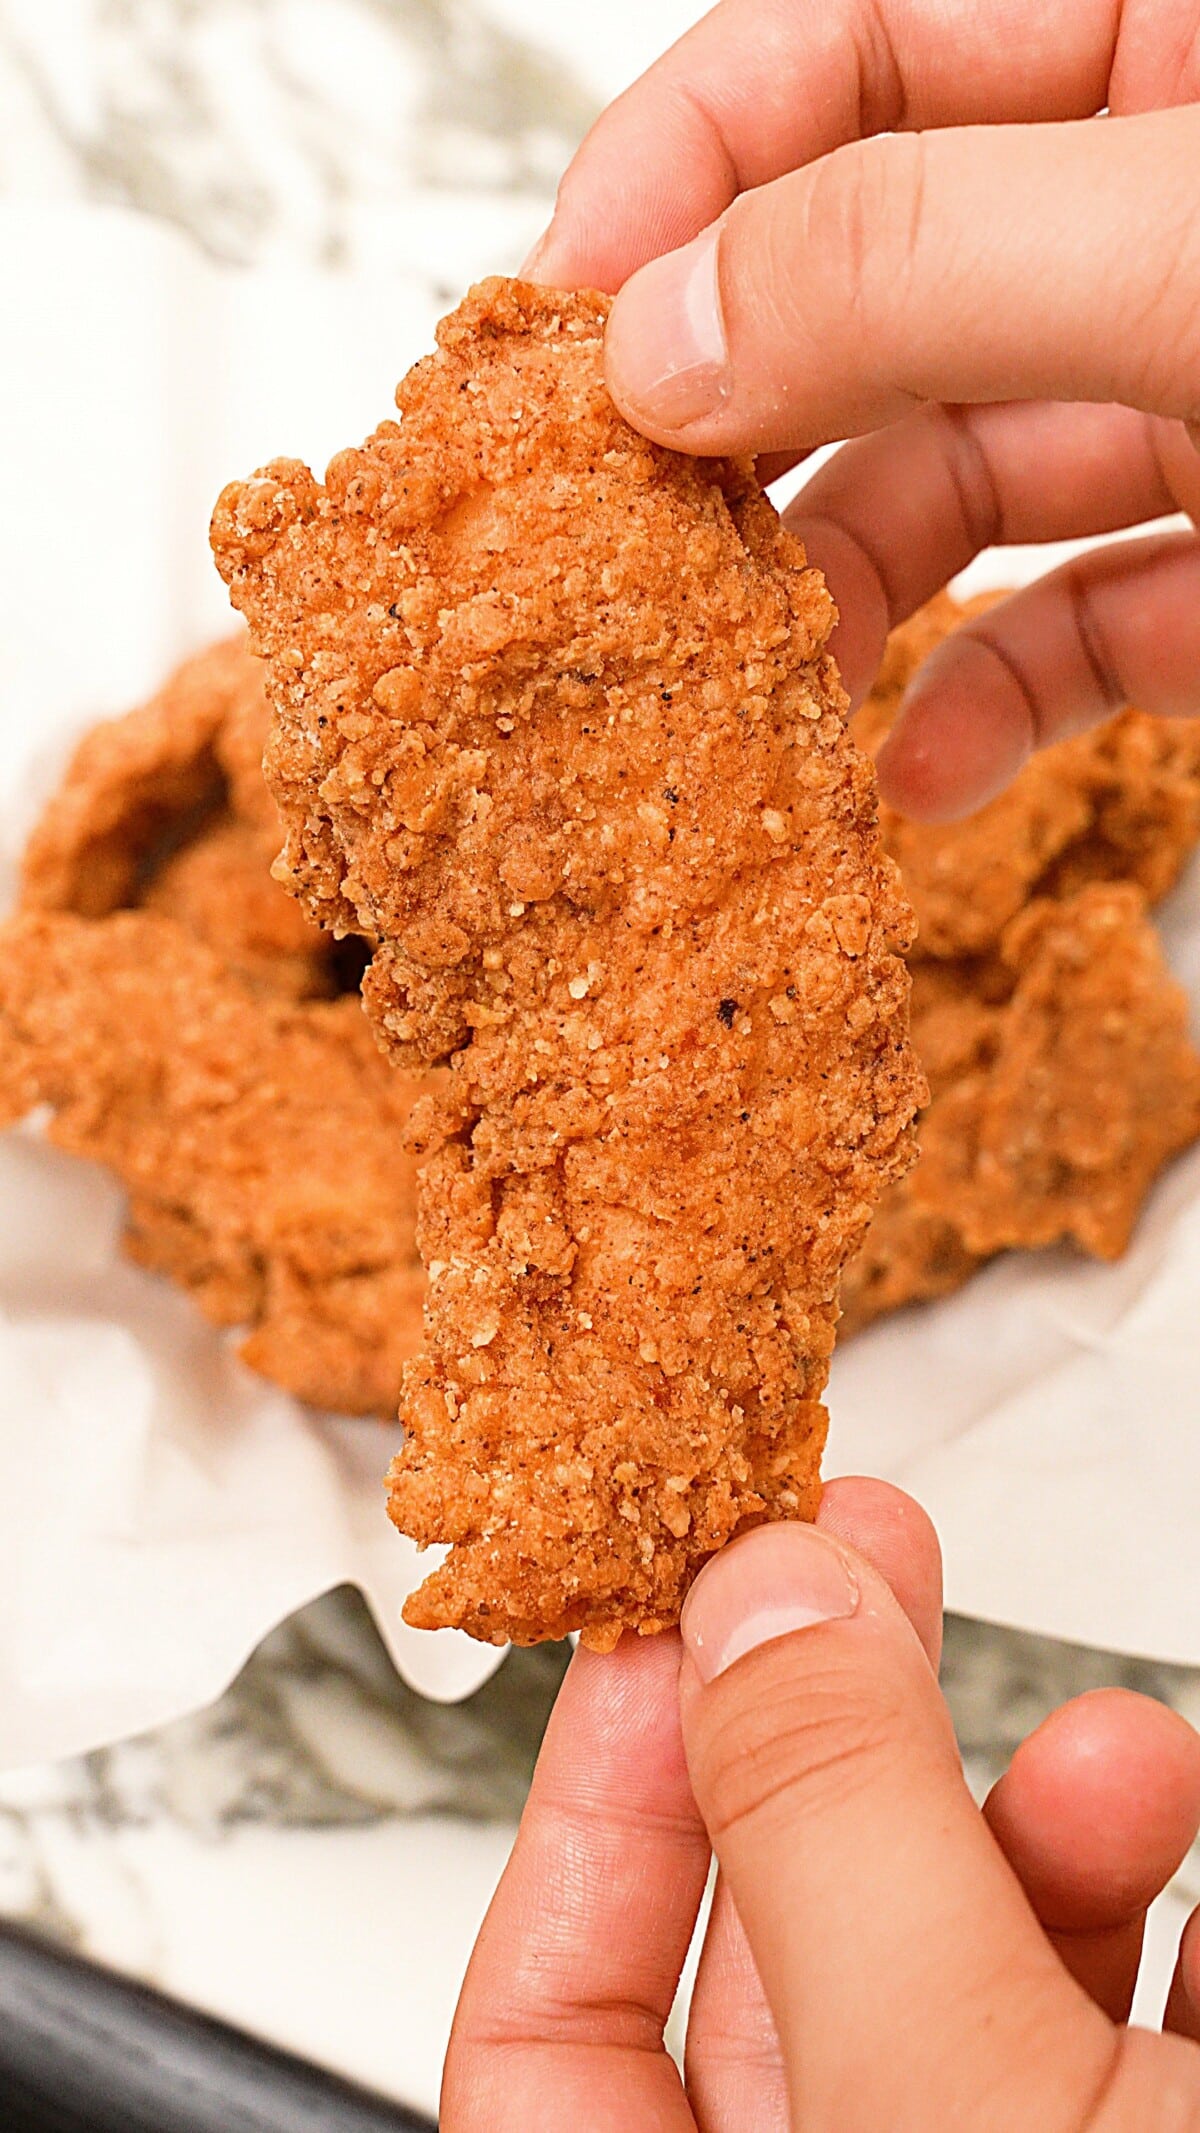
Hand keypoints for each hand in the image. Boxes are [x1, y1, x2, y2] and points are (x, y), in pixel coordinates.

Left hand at [443, 1480, 1199, 2130]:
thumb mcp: (953, 2089)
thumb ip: (836, 1836)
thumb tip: (752, 1619)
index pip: (544, 2040)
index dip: (592, 1810)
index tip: (679, 1629)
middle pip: (776, 1962)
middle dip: (833, 1740)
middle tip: (862, 1574)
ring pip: (956, 1978)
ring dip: (1032, 1824)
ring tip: (1108, 1753)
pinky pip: (1094, 2012)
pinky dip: (1138, 1898)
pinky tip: (1167, 1819)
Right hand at [524, 0, 1199, 820]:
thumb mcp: (1184, 260)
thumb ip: (916, 266)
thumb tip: (661, 338)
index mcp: (1170, 36)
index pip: (857, 41)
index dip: (683, 168)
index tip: (556, 327)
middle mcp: (1155, 214)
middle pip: (873, 283)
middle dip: (738, 419)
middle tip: (612, 527)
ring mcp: (1198, 391)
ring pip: (957, 473)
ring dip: (835, 592)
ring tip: (748, 687)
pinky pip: (1076, 622)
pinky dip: (989, 705)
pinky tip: (920, 775)